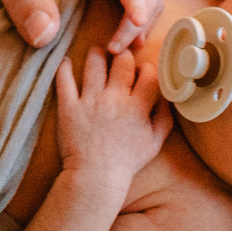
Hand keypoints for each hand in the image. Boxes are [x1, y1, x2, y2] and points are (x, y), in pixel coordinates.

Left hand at [54, 47, 171, 186]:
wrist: (95, 177)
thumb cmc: (127, 162)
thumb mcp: (154, 143)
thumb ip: (164, 118)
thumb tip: (166, 97)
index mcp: (137, 107)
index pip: (148, 74)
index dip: (146, 68)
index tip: (141, 71)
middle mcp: (114, 99)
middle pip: (122, 62)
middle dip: (123, 55)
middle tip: (119, 55)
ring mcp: (90, 101)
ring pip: (94, 63)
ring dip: (96, 54)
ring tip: (97, 53)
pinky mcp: (69, 106)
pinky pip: (64, 79)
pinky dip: (64, 67)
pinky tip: (66, 61)